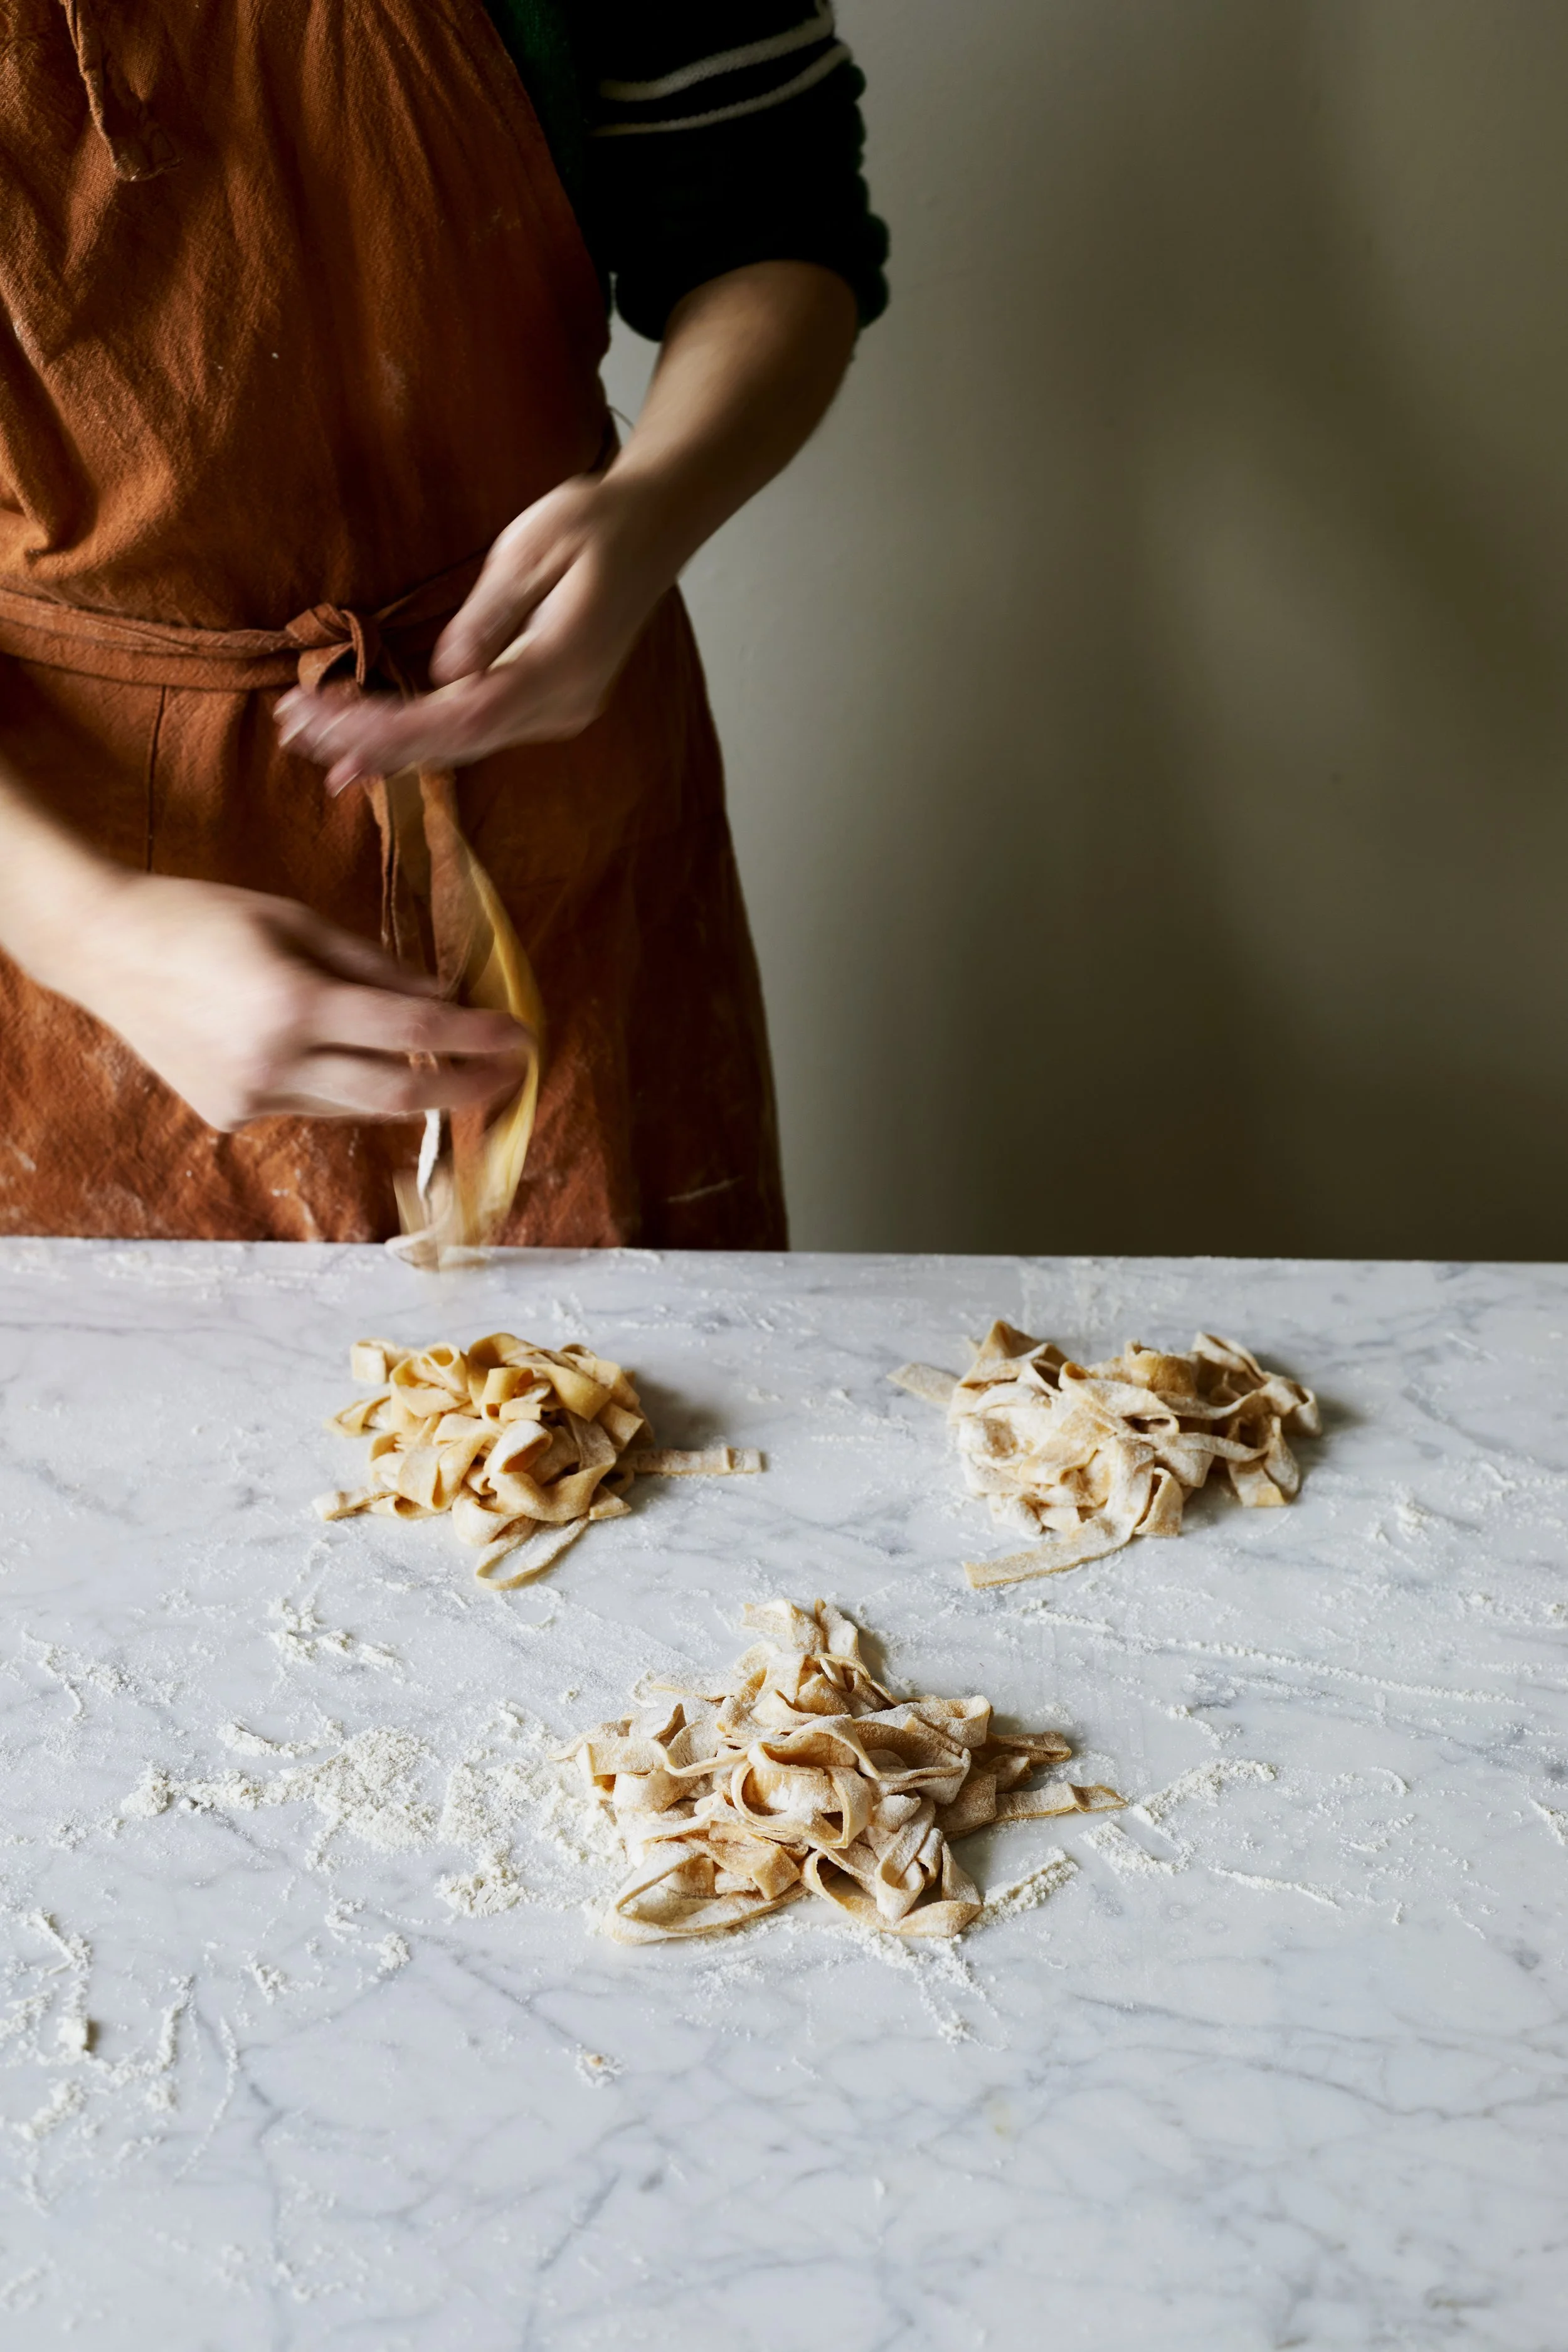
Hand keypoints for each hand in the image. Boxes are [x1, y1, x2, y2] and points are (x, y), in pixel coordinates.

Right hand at [69, 872, 528, 1130]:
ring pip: (355, 1106)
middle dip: (465, 1088)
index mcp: (295, 1004)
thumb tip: (443, 996)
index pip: (413, 1033)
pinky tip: (333, 1054)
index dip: (477, 1038)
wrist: (104, 949)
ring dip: (404, 1087)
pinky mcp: (231, 1114)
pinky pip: (310, 1106)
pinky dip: (339, 1085)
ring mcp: (251, 1098)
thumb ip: (373, 965)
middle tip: (510, 1076)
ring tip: (445, 1066)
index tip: (522, 1038)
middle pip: (398, 1094)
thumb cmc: (203, 917)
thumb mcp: (296, 920)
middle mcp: (275, 1063)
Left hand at [275, 471, 677, 788]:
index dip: (391, 728)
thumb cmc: (595, 523)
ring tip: (314, 745)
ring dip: (388, 746)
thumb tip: (444, 672)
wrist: (655, 527)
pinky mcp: (547, 704)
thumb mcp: (535, 548)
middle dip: (372, 740)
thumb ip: (489, 615)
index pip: (463, 716)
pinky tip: (371, 749)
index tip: (326, 719)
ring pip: (462, 743)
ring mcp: (558, 711)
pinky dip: (420, 738)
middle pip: (456, 741)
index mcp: (561, 666)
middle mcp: (561, 705)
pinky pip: (475, 730)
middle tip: (293, 729)